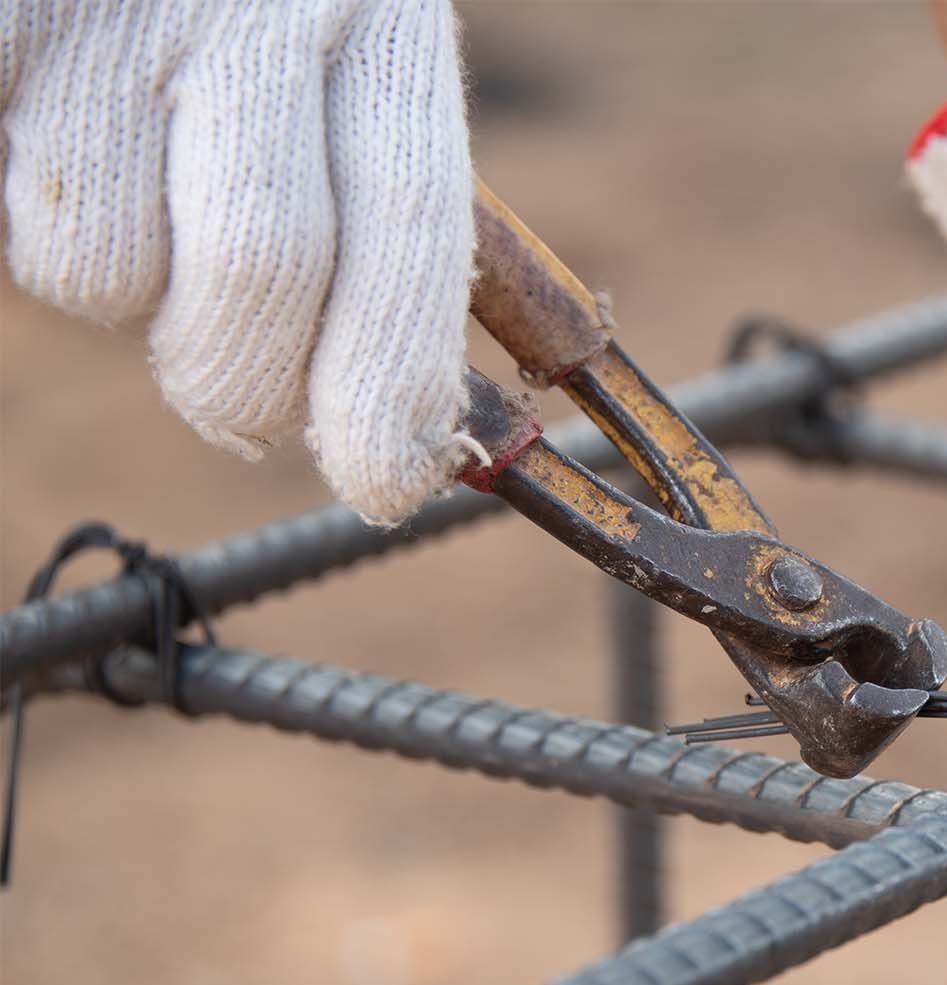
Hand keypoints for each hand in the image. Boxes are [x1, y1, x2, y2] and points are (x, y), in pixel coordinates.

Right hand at [2, 0, 474, 522]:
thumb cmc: (231, 15)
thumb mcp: (335, 70)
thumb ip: (364, 215)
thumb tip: (379, 422)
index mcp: (381, 20)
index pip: (414, 225)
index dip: (395, 379)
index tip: (386, 481)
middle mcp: (261, 1)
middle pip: (263, 269)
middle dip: (241, 377)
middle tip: (228, 388)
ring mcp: (114, 8)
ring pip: (98, 265)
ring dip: (107, 271)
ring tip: (109, 169)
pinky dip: (7, 212)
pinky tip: (33, 144)